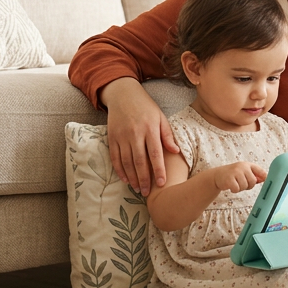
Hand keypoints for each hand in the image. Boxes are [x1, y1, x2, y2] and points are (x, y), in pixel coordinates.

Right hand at [101, 77, 179, 195]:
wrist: (123, 94)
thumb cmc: (146, 107)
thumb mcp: (161, 117)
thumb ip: (167, 135)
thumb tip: (176, 151)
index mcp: (150, 129)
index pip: (155, 154)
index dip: (158, 170)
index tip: (162, 183)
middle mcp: (135, 134)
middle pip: (139, 161)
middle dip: (144, 179)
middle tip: (148, 193)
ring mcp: (122, 136)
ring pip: (126, 162)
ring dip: (132, 177)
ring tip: (138, 189)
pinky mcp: (111, 137)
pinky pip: (114, 157)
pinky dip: (119, 170)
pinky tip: (125, 179)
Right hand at [212, 161, 266, 193]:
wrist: (217, 175)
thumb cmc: (233, 174)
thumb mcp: (244, 172)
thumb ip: (254, 175)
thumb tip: (265, 178)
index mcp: (247, 165)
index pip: (260, 171)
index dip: (264, 177)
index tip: (265, 180)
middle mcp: (242, 167)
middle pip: (253, 181)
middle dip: (248, 186)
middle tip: (242, 184)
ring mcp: (235, 172)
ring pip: (245, 186)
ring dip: (240, 188)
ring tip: (235, 184)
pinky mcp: (229, 179)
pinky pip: (237, 189)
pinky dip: (234, 190)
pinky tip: (231, 186)